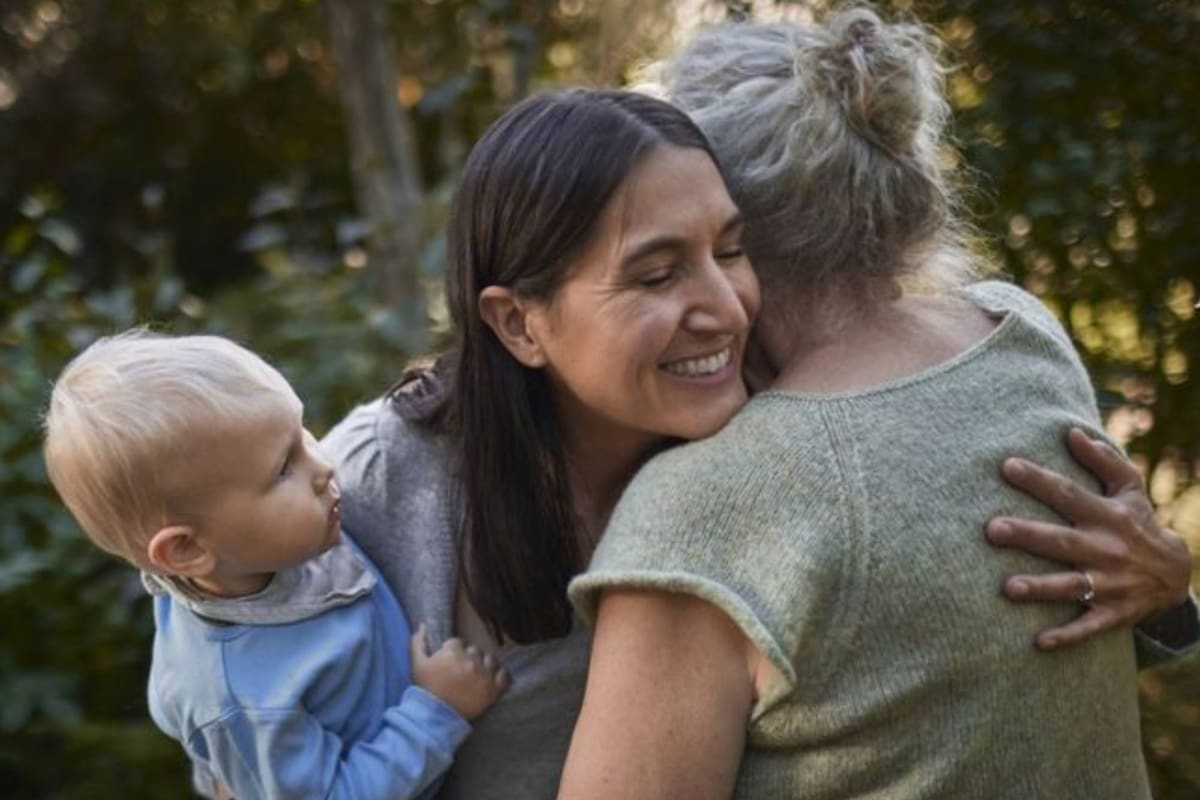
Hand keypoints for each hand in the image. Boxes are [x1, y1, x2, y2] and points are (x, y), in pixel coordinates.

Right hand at [410, 623, 508, 719]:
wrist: (435, 717)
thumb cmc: (425, 690)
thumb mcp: (417, 664)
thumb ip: (418, 642)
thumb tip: (423, 625)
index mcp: (453, 652)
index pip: (458, 642)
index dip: (454, 651)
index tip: (451, 661)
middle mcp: (471, 660)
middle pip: (474, 650)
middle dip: (469, 657)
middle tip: (462, 670)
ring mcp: (484, 674)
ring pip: (490, 660)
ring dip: (484, 664)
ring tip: (477, 674)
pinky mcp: (494, 689)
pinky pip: (504, 674)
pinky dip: (499, 674)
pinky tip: (491, 678)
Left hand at [985, 427, 1192, 650]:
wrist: (1177, 574)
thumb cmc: (1138, 523)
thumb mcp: (1129, 490)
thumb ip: (1104, 460)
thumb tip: (1072, 432)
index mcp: (1105, 516)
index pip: (1067, 494)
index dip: (1038, 480)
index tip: (1006, 465)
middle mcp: (1105, 549)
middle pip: (1061, 541)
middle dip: (1027, 535)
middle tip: (991, 529)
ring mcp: (1110, 584)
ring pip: (1071, 586)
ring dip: (1040, 588)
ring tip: (1007, 588)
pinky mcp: (1113, 614)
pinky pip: (1089, 627)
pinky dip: (1066, 636)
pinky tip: (1039, 643)